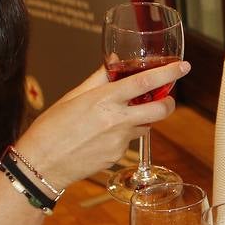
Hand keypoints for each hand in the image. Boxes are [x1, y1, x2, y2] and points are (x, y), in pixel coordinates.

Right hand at [14, 60, 187, 188]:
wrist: (41, 164)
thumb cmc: (51, 128)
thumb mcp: (73, 97)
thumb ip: (98, 78)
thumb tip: (114, 60)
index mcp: (104, 100)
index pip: (144, 82)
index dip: (168, 73)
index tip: (183, 67)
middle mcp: (117, 120)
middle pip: (160, 109)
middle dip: (168, 102)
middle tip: (166, 98)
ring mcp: (120, 142)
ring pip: (145, 126)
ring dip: (142, 119)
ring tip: (117, 118)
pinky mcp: (118, 157)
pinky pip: (130, 142)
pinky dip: (123, 136)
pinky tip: (101, 138)